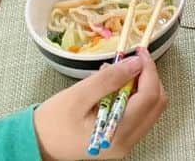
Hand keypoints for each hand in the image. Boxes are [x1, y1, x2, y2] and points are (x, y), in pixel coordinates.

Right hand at [34, 51, 166, 160]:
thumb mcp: (79, 95)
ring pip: (151, 109)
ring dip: (141, 86)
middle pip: (156, 103)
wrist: (38, 143)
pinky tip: (115, 88)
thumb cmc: (54, 120)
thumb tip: (136, 63)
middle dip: (148, 77)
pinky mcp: (121, 140)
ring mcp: (126, 143)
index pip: (150, 96)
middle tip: (131, 60)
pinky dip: (133, 97)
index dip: (149, 70)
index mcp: (119, 133)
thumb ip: (110, 79)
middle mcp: (128, 142)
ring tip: (117, 74)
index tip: (140, 51)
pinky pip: (139, 115)